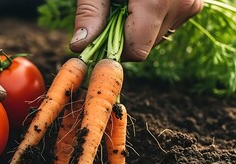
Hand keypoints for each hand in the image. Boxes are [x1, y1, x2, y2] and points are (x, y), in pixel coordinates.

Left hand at [70, 0, 202, 60]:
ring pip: (155, 38)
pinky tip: (141, 2)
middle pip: (145, 46)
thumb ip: (90, 12)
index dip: (115, 49)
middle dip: (124, 37)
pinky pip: (165, 26)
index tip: (99, 38)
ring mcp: (190, 5)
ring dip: (137, 29)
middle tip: (112, 12)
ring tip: (127, 3)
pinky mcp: (192, 4)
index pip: (137, 50)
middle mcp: (181, 4)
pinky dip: (150, 21)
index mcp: (157, 0)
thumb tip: (80, 46)